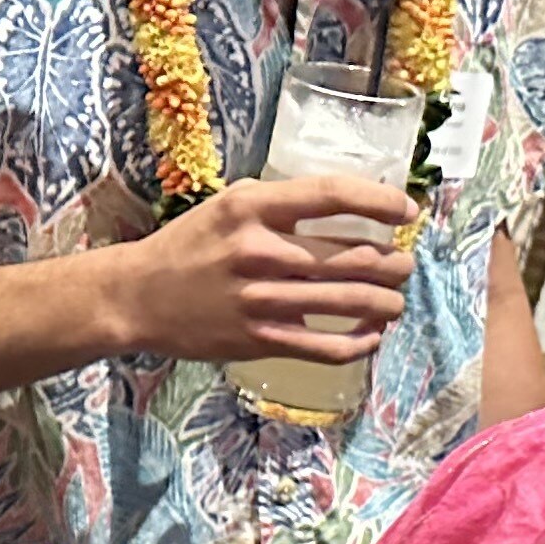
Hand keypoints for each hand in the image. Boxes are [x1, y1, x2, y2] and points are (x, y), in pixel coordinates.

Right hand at [104, 177, 414, 366]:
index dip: (381, 202)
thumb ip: (281, 203)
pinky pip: (328, 347)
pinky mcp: (259, 340)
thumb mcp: (228, 205)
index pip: (333, 196)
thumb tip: (346, 204)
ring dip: (388, 301)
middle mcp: (260, 251)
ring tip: (395, 298)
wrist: (137, 297)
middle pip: (356, 256)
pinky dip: (361, 342)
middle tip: (404, 264)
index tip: (406, 212)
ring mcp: (261, 299)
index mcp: (252, 208)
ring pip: (351, 302)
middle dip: (395, 262)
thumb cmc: (188, 246)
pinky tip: (371, 335)